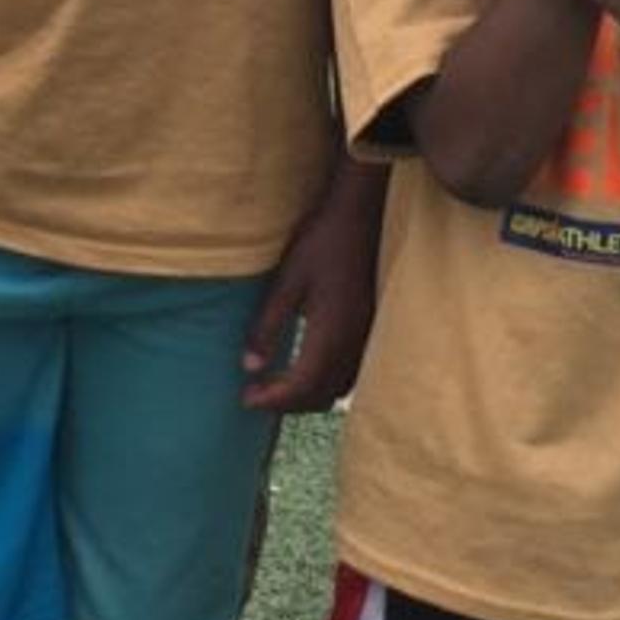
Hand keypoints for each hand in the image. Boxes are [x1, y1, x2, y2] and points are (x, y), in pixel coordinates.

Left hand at [243, 162, 384, 412]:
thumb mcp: (287, 282)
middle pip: (321, 395)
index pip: (300, 387)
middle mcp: (354, 345)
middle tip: (256, 393)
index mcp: (331, 336)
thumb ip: (267, 326)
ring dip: (308, 394)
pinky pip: (353, 372)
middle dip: (287, 402)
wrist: (363, 217)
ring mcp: (369, 339)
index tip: (245, 399)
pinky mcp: (374, 329)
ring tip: (277, 383)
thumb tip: (249, 366)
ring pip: (339, 387)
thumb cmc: (322, 243)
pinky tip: (308, 366)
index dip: (271, 399)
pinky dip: (327, 380)